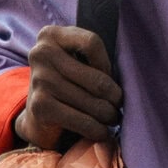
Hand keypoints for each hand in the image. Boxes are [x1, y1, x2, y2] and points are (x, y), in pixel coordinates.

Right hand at [16, 24, 121, 147]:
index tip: (109, 77)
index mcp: (51, 35)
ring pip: (93, 103)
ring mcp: (40, 80)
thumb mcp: (76, 60)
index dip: (107, 64)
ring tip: (112, 119)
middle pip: (97, 79)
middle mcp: (41, 53)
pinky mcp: (40, 107)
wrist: (38, 114)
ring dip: (109, 116)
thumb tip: (128, 78)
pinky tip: (102, 132)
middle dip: (115, 98)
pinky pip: (84, 122)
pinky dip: (98, 131)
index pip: (92, 42)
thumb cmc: (66, 82)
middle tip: (118, 106)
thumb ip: (93, 58)